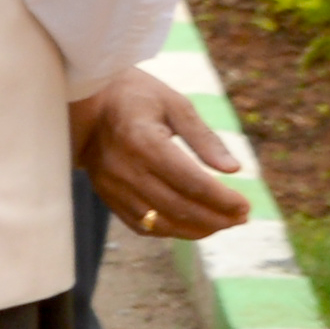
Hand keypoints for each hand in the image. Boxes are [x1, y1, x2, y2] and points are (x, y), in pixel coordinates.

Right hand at [76, 65, 252, 242]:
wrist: (83, 103)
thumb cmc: (136, 97)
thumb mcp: (175, 104)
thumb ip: (204, 137)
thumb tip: (234, 169)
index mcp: (143, 140)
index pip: (191, 181)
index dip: (222, 199)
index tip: (246, 204)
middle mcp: (125, 168)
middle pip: (179, 207)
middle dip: (217, 218)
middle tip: (242, 217)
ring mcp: (112, 186)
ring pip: (162, 223)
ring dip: (198, 229)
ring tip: (224, 223)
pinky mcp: (107, 197)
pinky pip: (143, 226)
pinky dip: (173, 231)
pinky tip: (194, 225)